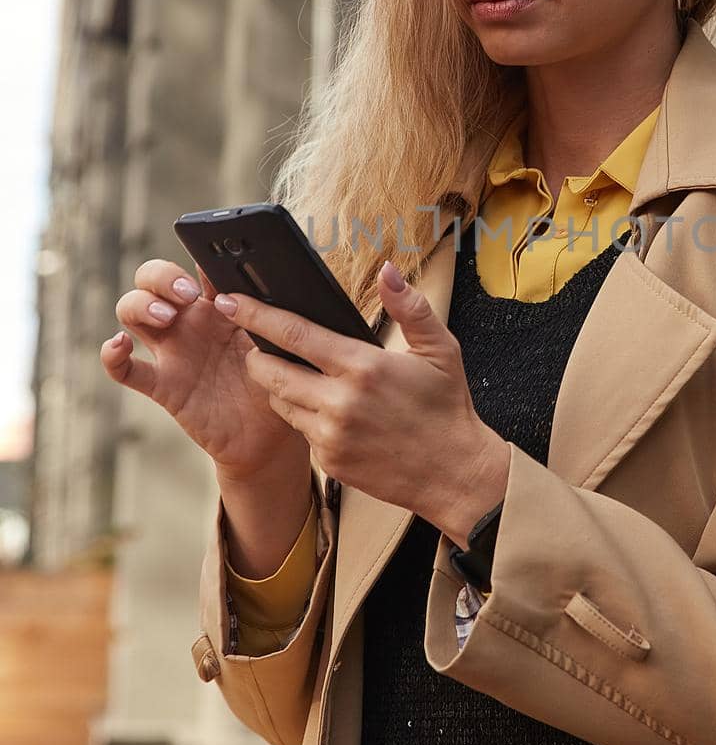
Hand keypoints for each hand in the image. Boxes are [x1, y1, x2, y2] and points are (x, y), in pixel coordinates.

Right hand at [100, 258, 307, 481]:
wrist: (272, 434)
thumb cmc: (280, 380)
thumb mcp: (281, 342)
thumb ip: (271, 314)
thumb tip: (270, 284)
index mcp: (220, 305)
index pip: (196, 267)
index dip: (196, 258)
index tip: (210, 263)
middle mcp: (190, 322)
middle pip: (152, 280)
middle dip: (161, 276)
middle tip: (185, 292)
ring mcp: (172, 351)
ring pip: (132, 311)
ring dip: (140, 304)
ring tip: (166, 316)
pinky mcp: (163, 384)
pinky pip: (126, 370)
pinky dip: (112, 356)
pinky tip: (118, 345)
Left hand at [212, 260, 510, 545]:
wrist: (455, 475)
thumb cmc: (447, 408)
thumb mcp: (441, 349)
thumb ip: (410, 307)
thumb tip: (389, 270)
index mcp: (364, 367)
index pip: (294, 334)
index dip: (256, 316)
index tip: (230, 302)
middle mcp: (340, 402)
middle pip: (269, 372)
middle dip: (257, 356)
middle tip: (260, 346)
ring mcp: (331, 436)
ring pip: (279, 403)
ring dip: (279, 388)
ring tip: (301, 378)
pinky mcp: (329, 462)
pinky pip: (300, 432)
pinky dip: (304, 417)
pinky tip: (327, 412)